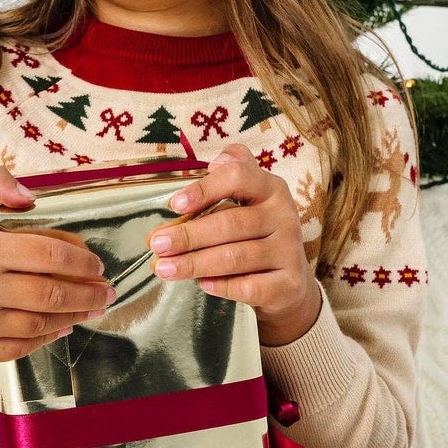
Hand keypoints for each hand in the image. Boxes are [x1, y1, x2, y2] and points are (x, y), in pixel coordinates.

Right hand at [0, 164, 116, 364]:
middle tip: (106, 291)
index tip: (96, 264)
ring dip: (74, 316)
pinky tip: (62, 326)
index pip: (49, 254)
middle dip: (88, 293)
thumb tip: (30, 195)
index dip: (81, 261)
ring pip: (41, 323)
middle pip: (51, 293)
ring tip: (92, 308)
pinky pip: (23, 347)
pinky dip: (48, 337)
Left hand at [147, 143, 322, 345]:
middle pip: (230, 223)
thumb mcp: (249, 198)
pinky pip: (249, 286)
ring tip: (165, 268)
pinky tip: (202, 284)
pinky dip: (222, 286)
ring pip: (235, 257)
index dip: (204, 189)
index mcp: (270, 188)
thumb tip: (215, 161)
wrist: (289, 279)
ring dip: (195, 263)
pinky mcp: (289, 284)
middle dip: (188, 236)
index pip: (238, 177)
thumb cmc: (257, 233)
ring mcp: (289, 251)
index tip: (174, 205)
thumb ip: (230, 175)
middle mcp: (284, 216)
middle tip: (157, 245)